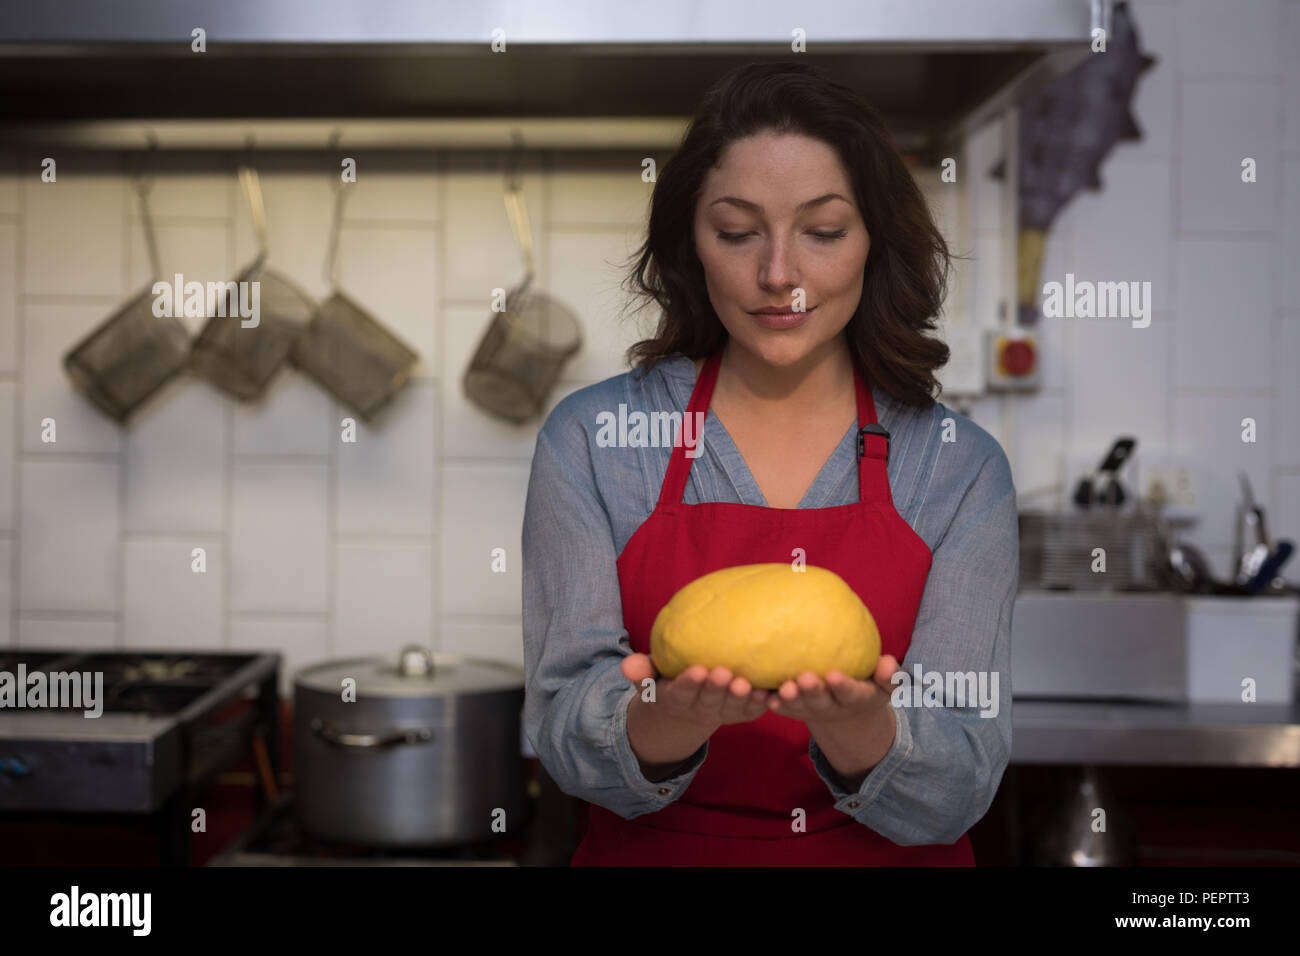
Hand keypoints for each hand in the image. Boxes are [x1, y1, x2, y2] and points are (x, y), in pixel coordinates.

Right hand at [621, 653, 770, 729]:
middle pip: (708, 702)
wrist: (689, 706)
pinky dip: (759, 704)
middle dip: (715, 689)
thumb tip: (627, 665)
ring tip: (747, 684)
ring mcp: (721, 713)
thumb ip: (641, 672)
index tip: (696, 670)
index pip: (681, 693)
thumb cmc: (669, 679)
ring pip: (731, 709)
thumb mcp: (650, 678)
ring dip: (740, 698)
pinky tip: (768, 692)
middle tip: (722, 673)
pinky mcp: (741, 713)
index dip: (688, 684)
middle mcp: (699, 709)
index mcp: (676, 699)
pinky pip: (750, 711)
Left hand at [765, 653, 899, 723]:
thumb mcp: (884, 685)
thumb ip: (889, 676)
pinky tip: (762, 695)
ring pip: (799, 706)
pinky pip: (782, 707)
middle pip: (821, 701)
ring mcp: (811, 709)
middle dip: (812, 691)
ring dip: (790, 698)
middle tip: (804, 678)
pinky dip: (773, 702)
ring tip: (783, 688)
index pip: (850, 694)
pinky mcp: (794, 709)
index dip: (843, 686)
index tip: (834, 675)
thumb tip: (888, 663)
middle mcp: (832, 707)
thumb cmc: (867, 684)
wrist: (847, 710)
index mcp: (855, 699)